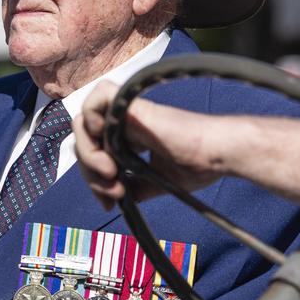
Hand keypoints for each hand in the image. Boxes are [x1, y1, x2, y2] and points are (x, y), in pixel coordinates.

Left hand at [72, 81, 224, 209]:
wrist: (216, 155)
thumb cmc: (197, 165)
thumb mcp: (154, 183)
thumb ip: (133, 186)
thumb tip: (111, 198)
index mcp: (129, 139)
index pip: (94, 154)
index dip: (93, 180)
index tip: (109, 202)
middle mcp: (124, 124)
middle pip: (84, 142)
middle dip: (90, 173)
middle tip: (113, 191)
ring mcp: (126, 113)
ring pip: (83, 124)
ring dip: (89, 154)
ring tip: (111, 173)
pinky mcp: (132, 105)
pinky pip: (98, 98)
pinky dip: (91, 117)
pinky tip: (103, 137)